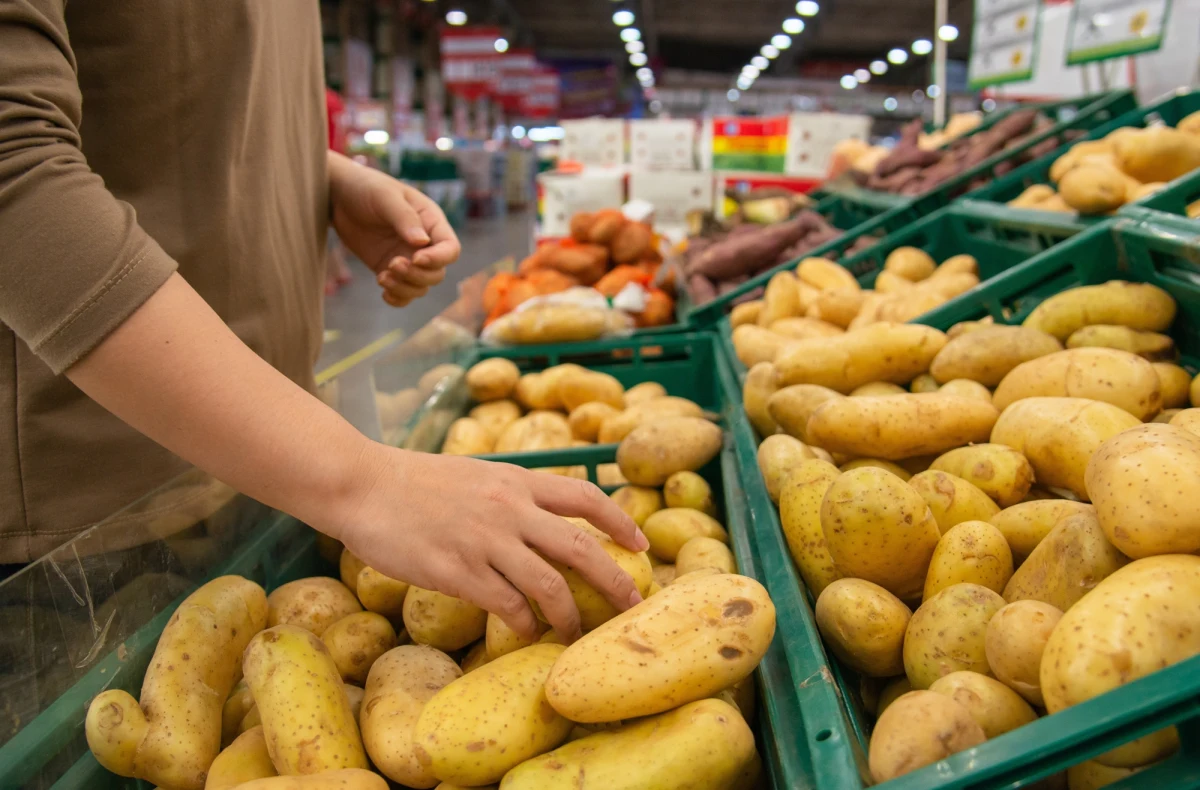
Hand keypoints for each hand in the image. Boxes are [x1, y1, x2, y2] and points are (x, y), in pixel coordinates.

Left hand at [328, 151, 461, 306]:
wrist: (338, 196)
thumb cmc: (366, 188)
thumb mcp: (386, 197)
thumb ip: (405, 218)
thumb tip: (422, 243)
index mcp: (431, 222)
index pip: (450, 249)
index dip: (438, 259)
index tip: (415, 258)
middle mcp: (424, 243)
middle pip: (437, 273)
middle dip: (417, 275)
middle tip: (392, 264)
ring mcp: (407, 258)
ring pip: (421, 286)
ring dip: (404, 288)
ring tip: (382, 277)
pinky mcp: (389, 269)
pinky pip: (403, 293)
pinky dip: (397, 298)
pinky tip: (383, 292)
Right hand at [335, 444, 649, 641]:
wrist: (361, 484)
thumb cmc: (414, 481)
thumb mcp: (475, 474)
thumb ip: (511, 494)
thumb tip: (542, 518)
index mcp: (515, 481)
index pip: (584, 496)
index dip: (619, 520)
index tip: (640, 542)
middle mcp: (508, 508)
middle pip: (580, 546)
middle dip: (614, 578)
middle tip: (633, 604)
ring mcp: (484, 540)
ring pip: (548, 583)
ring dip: (569, 614)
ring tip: (574, 633)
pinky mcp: (457, 570)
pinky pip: (506, 604)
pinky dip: (523, 622)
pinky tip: (524, 631)